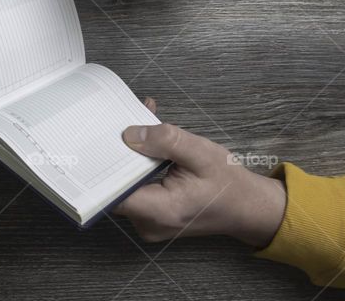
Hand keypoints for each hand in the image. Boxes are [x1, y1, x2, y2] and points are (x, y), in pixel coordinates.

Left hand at [115, 98, 285, 246]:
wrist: (247, 207)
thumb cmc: (228, 184)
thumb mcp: (200, 153)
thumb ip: (165, 141)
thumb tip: (129, 135)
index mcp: (160, 211)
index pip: (112, 193)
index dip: (102, 167)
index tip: (98, 141)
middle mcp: (148, 223)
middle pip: (115, 186)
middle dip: (118, 152)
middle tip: (119, 120)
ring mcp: (148, 222)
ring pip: (125, 185)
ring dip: (130, 156)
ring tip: (136, 124)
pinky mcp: (151, 215)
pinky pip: (135, 188)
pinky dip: (139, 165)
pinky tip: (146, 141)